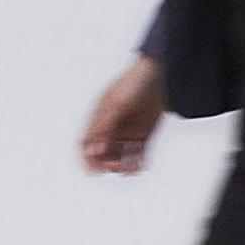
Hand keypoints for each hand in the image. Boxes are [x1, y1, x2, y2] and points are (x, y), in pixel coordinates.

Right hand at [81, 55, 166, 173]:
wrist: (160, 74)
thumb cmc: (133, 84)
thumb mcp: (116, 105)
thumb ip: (104, 128)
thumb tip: (94, 151)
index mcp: (96, 118)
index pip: (84, 143)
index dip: (86, 158)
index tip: (94, 171)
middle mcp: (109, 127)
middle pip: (101, 153)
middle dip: (106, 163)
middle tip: (116, 166)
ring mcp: (126, 131)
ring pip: (119, 156)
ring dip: (122, 165)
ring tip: (131, 166)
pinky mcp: (142, 135)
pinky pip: (136, 154)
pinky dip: (137, 162)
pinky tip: (141, 165)